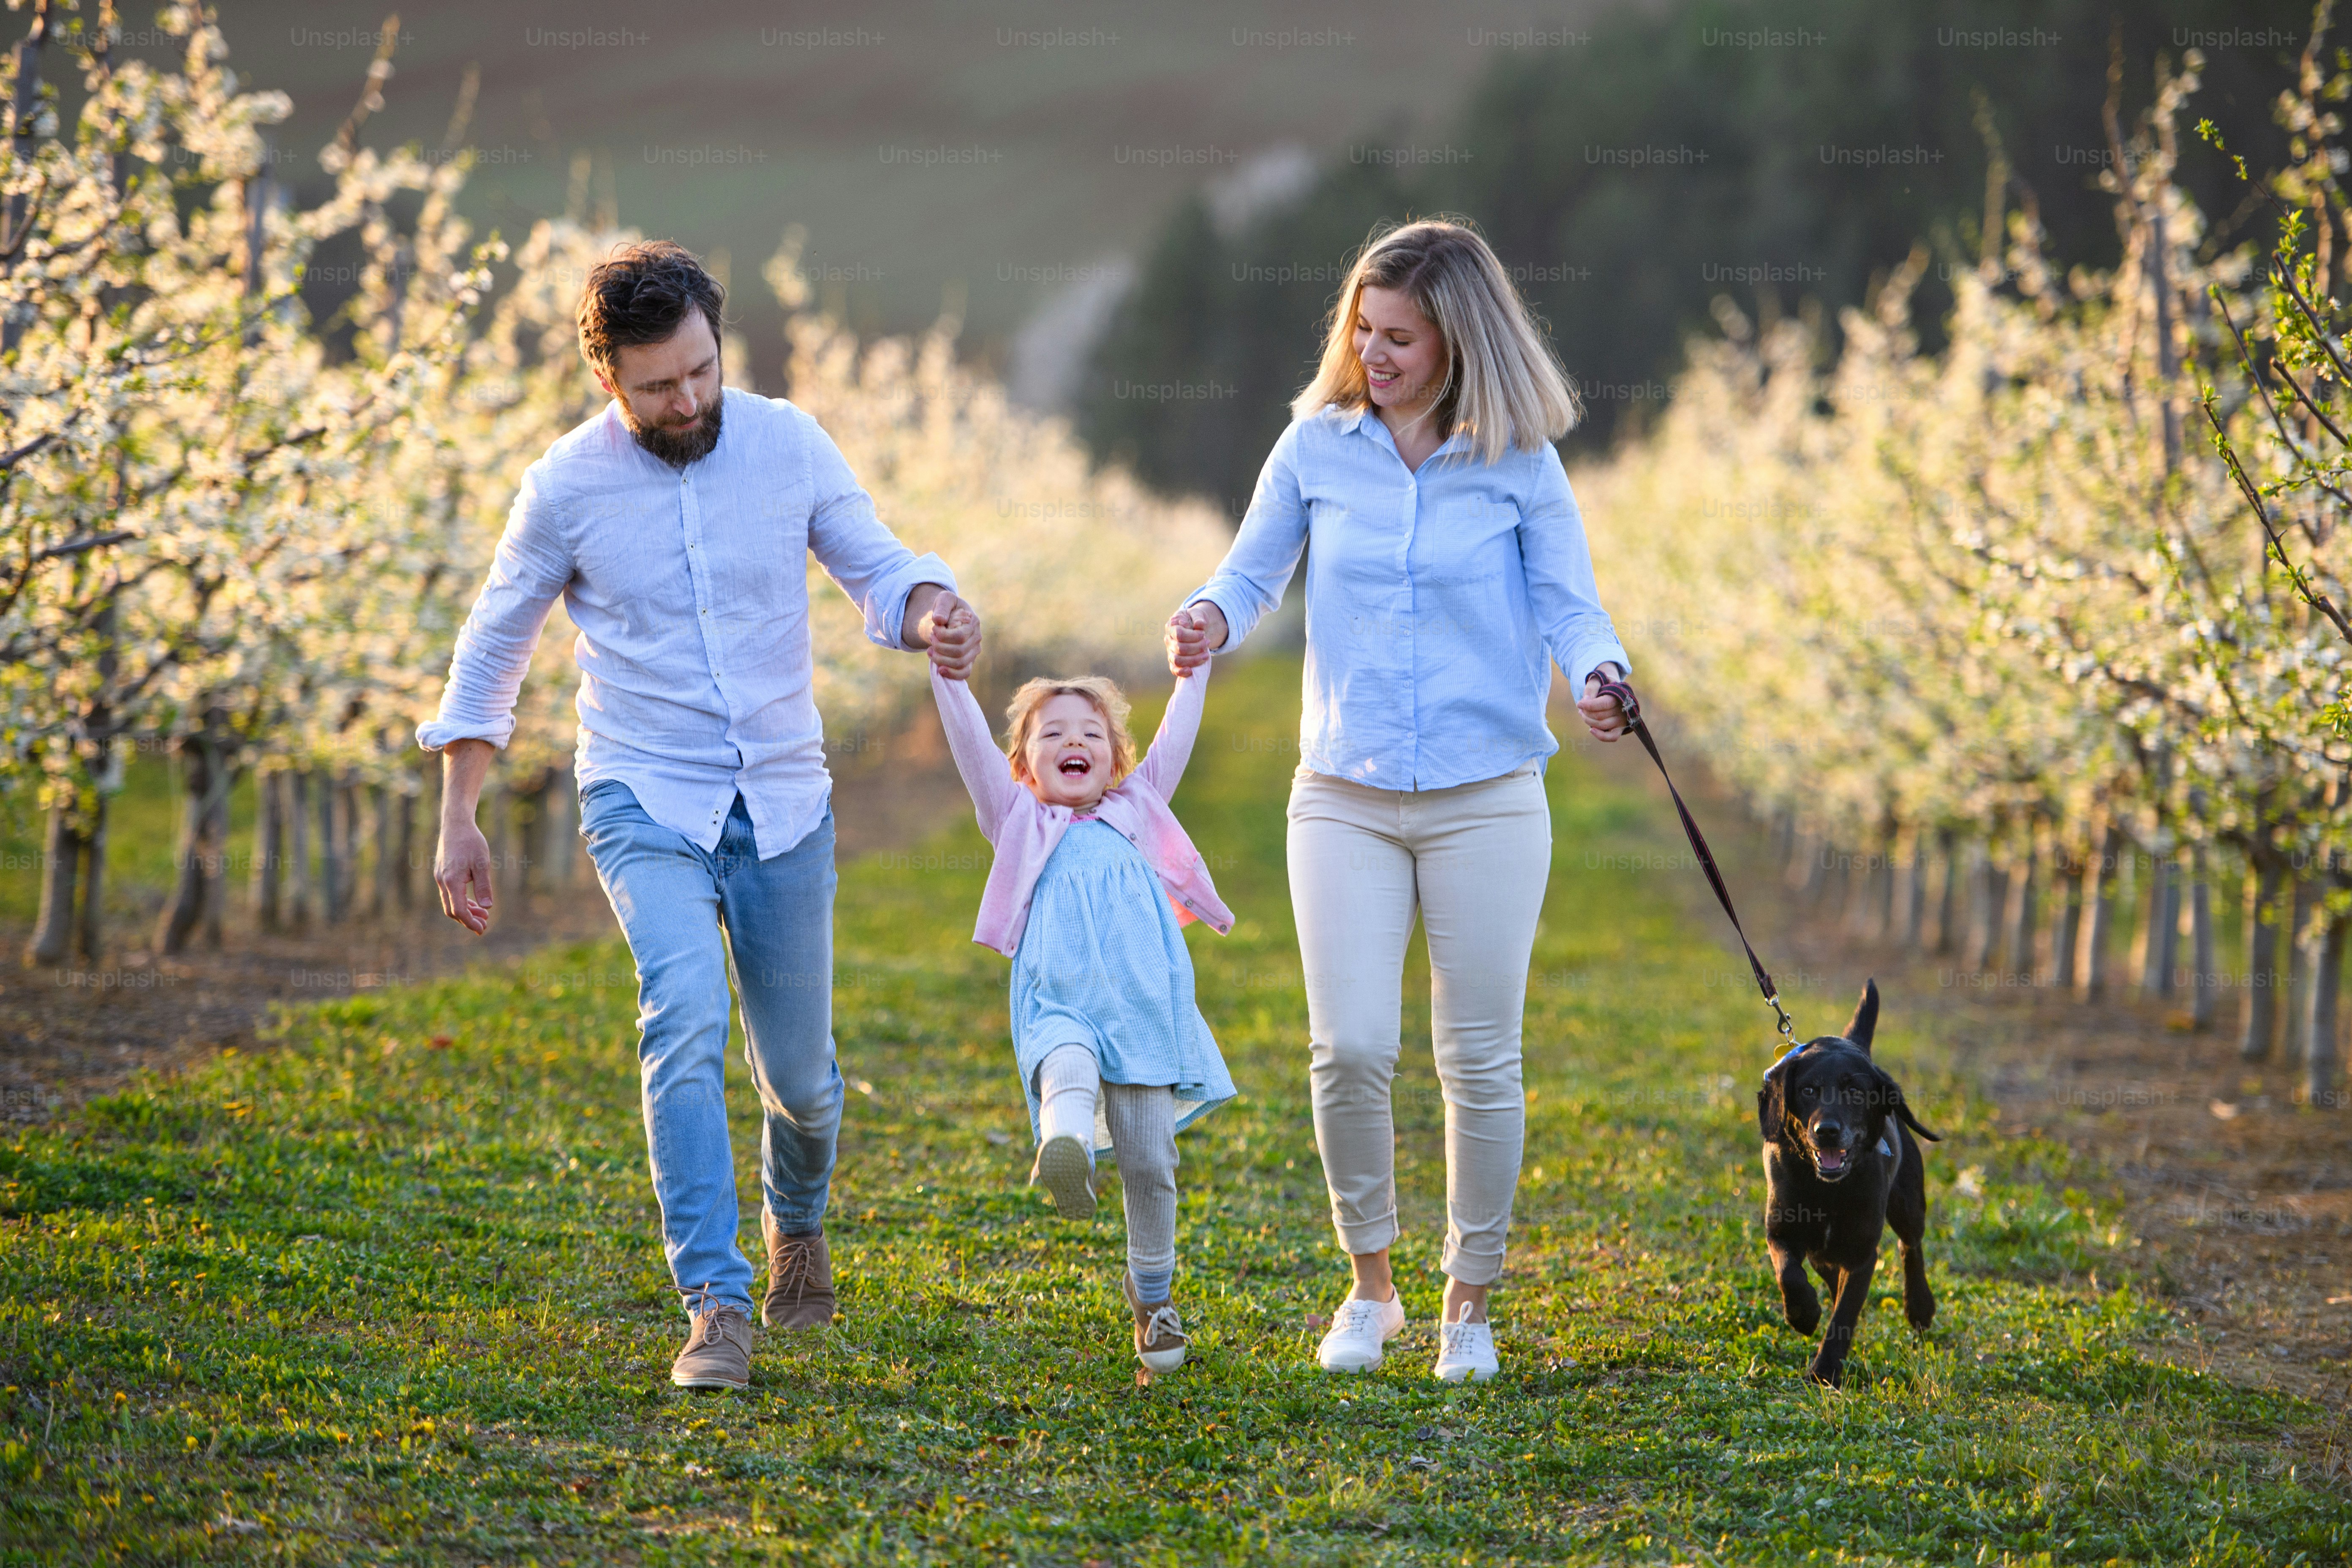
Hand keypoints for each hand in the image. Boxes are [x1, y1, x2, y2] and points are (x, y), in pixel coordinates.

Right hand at [434, 817, 495, 933]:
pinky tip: (474, 902)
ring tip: (483, 914)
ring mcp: (440, 877)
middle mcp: (442, 881)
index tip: (482, 929)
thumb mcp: (482, 863)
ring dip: (466, 911)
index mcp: (452, 881)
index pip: (459, 910)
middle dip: (468, 920)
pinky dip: (461, 901)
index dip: (470, 922)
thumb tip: (488, 907)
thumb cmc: (471, 842)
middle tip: (485, 925)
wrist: (456, 824)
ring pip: (450, 902)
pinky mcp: (442, 873)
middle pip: (452, 910)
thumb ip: (483, 886)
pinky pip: (449, 894)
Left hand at [920, 588, 980, 680]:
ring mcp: (974, 651)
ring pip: (960, 663)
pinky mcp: (969, 661)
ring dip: (941, 659)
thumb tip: (939, 620)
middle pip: (959, 652)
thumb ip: (942, 606)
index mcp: (973, 622)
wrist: (948, 618)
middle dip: (939, 647)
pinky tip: (940, 670)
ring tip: (930, 651)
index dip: (942, 636)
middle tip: (930, 639)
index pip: (959, 637)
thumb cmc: (947, 608)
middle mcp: (977, 638)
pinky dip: (952, 674)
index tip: (934, 629)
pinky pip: (964, 673)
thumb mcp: (944, 599)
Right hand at [1166, 600, 1225, 676]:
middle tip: (1207, 642)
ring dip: (1194, 660)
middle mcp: (1168, 640)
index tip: (1203, 634)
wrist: (1195, 627)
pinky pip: (1174, 669)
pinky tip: (1191, 671)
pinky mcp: (1174, 661)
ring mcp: (1170, 652)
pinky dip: (1181, 672)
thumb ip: (1198, 617)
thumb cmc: (1194, 619)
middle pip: (1180, 648)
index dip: (1193, 636)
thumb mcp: (1197, 614)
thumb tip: (1199, 625)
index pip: (1179, 634)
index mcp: (1171, 627)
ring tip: (1206, 655)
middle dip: (1197, 647)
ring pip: (1178, 660)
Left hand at [1577, 663, 1628, 742]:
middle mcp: (1622, 709)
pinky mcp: (1619, 728)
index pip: (1604, 704)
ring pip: (1602, 725)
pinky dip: (1600, 736)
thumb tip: (1586, 701)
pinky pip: (1612, 737)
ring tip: (1582, 713)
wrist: (1612, 691)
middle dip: (1586, 712)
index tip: (1579, 704)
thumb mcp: (1597, 681)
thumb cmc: (1603, 686)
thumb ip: (1591, 688)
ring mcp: (1621, 720)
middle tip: (1581, 707)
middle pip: (1599, 715)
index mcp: (1618, 696)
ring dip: (1588, 721)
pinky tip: (1591, 730)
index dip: (1589, 705)